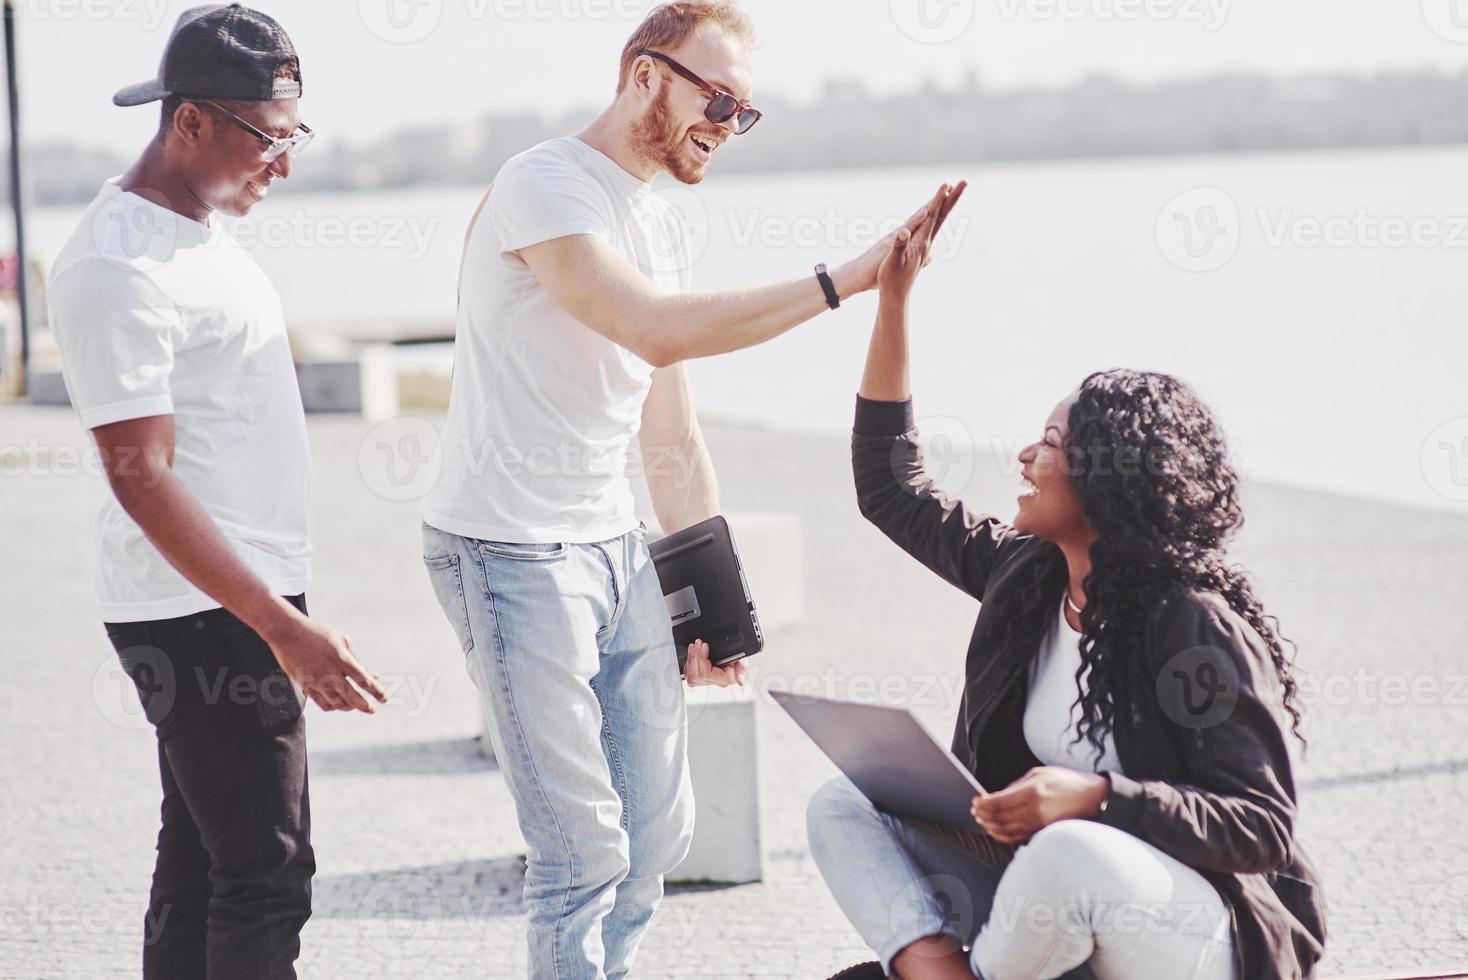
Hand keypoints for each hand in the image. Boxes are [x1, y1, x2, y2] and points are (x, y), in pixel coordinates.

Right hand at [266, 614, 388, 713]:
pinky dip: (334, 706)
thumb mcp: (342, 640)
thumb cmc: (319, 634)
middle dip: (365, 706)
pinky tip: (340, 704)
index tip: (384, 698)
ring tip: (356, 705)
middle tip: (372, 710)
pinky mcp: (305, 686)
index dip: (376, 691)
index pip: (363, 680)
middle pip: (352, 697)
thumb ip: (356, 660)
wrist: (287, 633)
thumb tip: (372, 675)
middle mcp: (329, 673)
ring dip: (349, 706)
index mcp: (341, 659)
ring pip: (337, 703)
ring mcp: (316, 681)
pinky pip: (323, 703)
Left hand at [683, 639, 747, 687]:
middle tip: (698, 643)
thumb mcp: (742, 655)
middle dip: (695, 657)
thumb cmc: (738, 653)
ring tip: (695, 646)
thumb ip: (742, 667)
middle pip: (696, 676)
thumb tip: (740, 681)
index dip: (702, 658)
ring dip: (691, 659)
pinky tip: (693, 653)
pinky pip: (688, 675)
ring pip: (690, 676)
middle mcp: (716, 681)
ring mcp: (707, 680)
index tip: (704, 645)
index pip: (706, 674)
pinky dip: (689, 662)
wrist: (735, 650)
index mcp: (725, 679)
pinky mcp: (699, 677)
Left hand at [836, 180, 966, 295]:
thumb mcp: (888, 256)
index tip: (950, 186)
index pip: (926, 213)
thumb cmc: (871, 269)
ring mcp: (901, 239)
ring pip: (922, 221)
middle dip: (942, 200)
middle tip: (954, 184)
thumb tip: (914, 229)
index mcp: (904, 235)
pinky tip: (927, 226)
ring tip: (945, 199)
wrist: (856, 277)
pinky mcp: (898, 247)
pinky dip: (924, 226)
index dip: (939, 201)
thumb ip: (901, 241)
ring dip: (934, 209)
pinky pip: (916, 233)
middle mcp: (903, 233)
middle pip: (927, 212)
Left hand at [971, 766, 1109, 844]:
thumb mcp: (1040, 774)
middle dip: (983, 816)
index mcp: (1032, 792)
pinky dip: (1003, 835)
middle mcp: (1035, 810)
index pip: (998, 802)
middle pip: (1000, 818)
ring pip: (1006, 831)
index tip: (975, 801)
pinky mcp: (1044, 833)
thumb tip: (996, 797)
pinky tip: (997, 830)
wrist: (1095, 798)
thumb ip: (1016, 786)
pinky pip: (1018, 838)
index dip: (983, 803)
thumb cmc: (1067, 782)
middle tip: (975, 811)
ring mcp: (1040, 824)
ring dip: (991, 827)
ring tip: (982, 820)